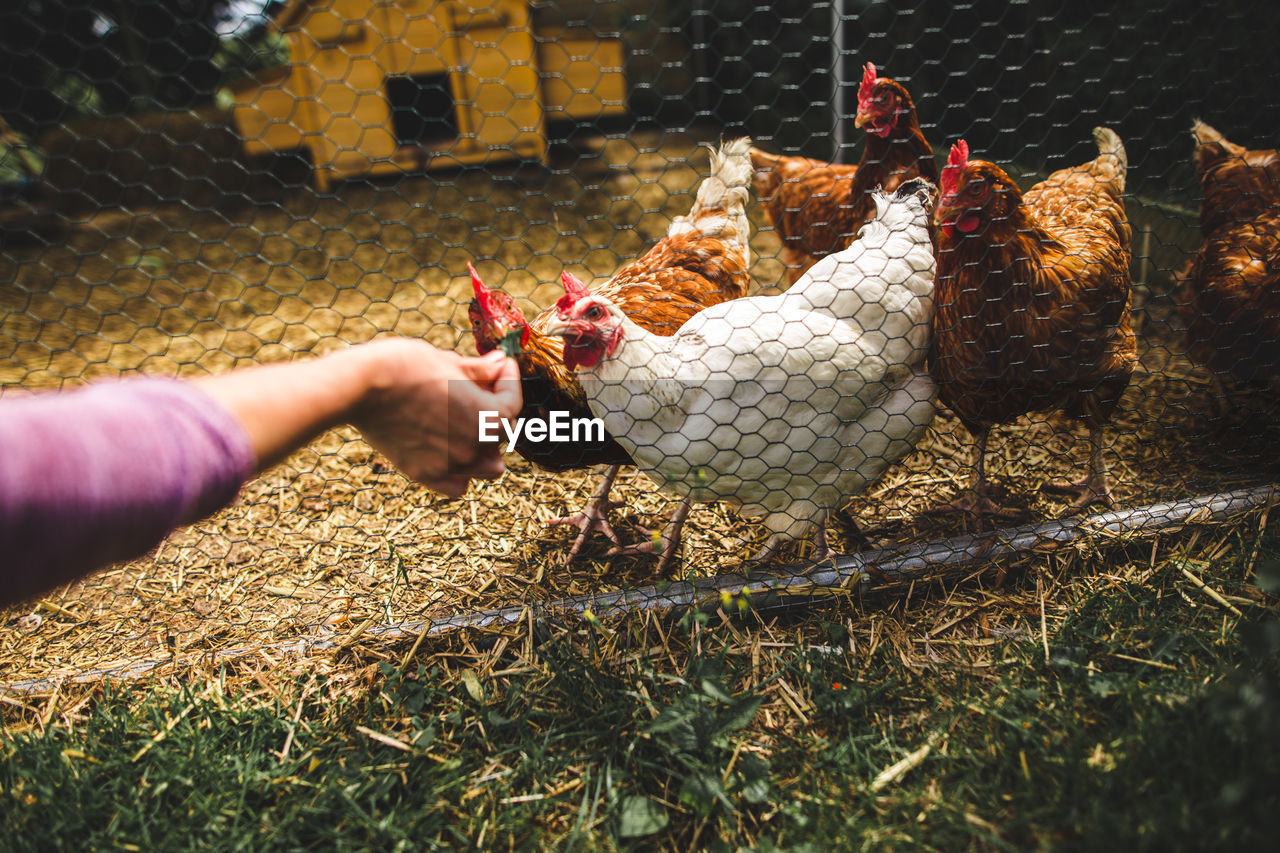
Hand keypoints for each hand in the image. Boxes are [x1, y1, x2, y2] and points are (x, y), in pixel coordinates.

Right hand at [195, 338, 521, 498]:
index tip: (501, 365)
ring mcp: (450, 464)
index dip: (510, 380)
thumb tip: (499, 364)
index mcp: (486, 416)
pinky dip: (461, 473)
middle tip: (481, 386)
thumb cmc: (404, 366)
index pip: (514, 402)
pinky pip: (457, 486)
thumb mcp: (447, 360)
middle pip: (502, 433)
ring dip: (486, 447)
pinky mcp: (424, 474)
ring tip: (469, 424)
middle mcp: (474, 446)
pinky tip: (452, 451)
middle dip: (497, 408)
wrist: (358, 388)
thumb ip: (479, 370)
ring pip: (487, 467)